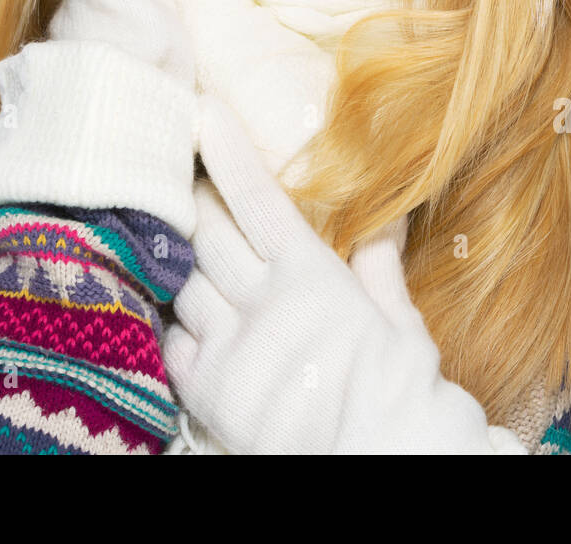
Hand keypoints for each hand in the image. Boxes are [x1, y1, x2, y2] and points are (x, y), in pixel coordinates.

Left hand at [162, 95, 527, 453]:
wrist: (386, 458)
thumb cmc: (401, 390)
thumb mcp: (398, 322)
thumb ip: (378, 268)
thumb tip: (387, 218)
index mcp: (311, 275)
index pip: (256, 197)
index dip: (227, 151)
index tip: (202, 112)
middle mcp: (263, 302)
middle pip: (208, 231)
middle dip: (192, 196)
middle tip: (179, 172)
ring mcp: (232, 346)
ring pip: (183, 279)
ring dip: (177, 254)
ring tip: (169, 233)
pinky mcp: (210, 390)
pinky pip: (171, 340)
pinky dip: (172, 317)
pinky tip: (175, 304)